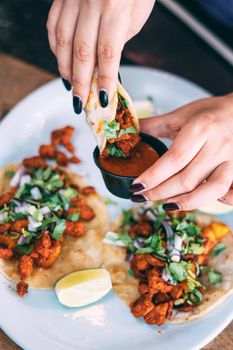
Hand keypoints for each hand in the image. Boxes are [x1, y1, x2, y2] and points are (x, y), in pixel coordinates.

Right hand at [46, 0, 154, 113]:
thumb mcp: (136, 15)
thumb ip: (118, 40)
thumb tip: (103, 66)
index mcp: (115, 7)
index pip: (107, 54)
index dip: (103, 80)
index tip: (102, 99)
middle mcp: (90, 2)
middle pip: (81, 52)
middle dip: (80, 82)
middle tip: (80, 102)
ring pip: (61, 41)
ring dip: (64, 68)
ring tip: (70, 85)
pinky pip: (53, 25)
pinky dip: (55, 47)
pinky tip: (61, 60)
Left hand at [130, 93, 232, 209]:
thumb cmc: (210, 113)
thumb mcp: (181, 114)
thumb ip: (155, 125)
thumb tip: (129, 132)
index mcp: (201, 129)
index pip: (173, 160)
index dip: (153, 177)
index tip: (136, 186)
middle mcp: (218, 146)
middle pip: (187, 179)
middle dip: (160, 192)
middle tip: (142, 196)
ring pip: (211, 190)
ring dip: (186, 202)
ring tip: (166, 205)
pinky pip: (232, 194)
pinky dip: (219, 202)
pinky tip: (199, 201)